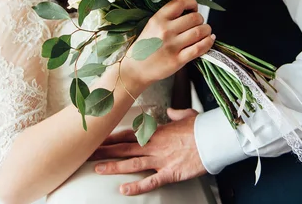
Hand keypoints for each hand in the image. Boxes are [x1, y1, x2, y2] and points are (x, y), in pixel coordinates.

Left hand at [91, 108, 206, 195]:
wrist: (214, 136)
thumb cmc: (202, 126)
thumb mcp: (187, 115)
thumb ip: (175, 114)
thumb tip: (170, 112)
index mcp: (157, 131)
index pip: (129, 133)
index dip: (112, 137)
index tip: (99, 138)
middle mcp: (154, 145)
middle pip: (124, 147)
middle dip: (105, 150)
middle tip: (87, 152)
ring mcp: (161, 159)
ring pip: (132, 163)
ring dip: (114, 166)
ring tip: (97, 169)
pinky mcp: (170, 172)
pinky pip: (151, 181)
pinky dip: (137, 187)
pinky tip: (123, 190)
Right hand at [124, 0, 214, 86]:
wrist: (136, 69)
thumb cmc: (145, 46)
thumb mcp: (152, 26)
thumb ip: (169, 17)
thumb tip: (192, 10)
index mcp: (158, 19)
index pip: (181, 3)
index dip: (192, 3)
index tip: (194, 8)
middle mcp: (165, 30)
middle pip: (195, 18)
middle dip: (201, 19)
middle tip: (199, 24)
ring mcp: (172, 46)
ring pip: (200, 31)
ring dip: (207, 30)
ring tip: (205, 32)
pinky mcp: (178, 60)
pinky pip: (199, 48)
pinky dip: (208, 42)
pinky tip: (210, 39)